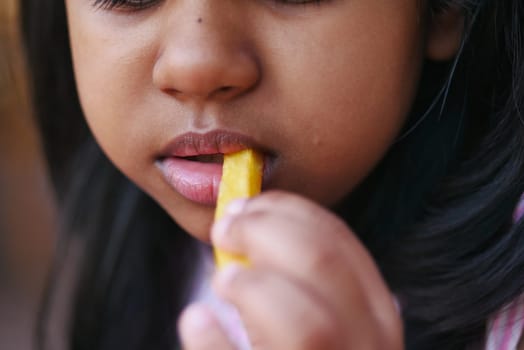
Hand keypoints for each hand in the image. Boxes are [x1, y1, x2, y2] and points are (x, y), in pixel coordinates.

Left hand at [179, 191, 402, 349]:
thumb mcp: (331, 324)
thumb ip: (309, 286)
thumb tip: (254, 231)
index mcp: (375, 322)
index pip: (340, 244)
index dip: (290, 212)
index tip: (250, 203)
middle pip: (322, 264)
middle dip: (266, 230)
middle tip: (226, 227)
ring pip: (306, 324)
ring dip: (253, 288)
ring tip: (223, 282)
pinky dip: (216, 344)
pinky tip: (196, 320)